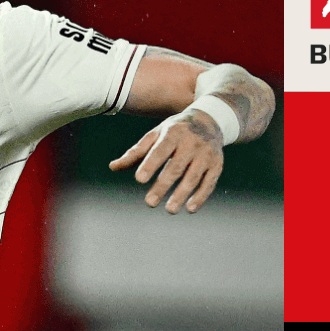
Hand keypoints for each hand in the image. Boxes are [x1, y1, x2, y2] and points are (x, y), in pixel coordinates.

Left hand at [108, 110, 225, 213]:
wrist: (209, 120)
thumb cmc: (174, 131)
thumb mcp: (155, 135)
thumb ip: (136, 152)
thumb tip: (113, 167)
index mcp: (174, 133)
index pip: (160, 150)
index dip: (150, 164)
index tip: (139, 179)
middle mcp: (192, 143)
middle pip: (176, 167)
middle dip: (162, 186)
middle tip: (149, 202)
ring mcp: (206, 154)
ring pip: (193, 177)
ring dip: (181, 194)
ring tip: (169, 210)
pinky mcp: (217, 164)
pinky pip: (209, 182)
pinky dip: (201, 196)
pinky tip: (190, 208)